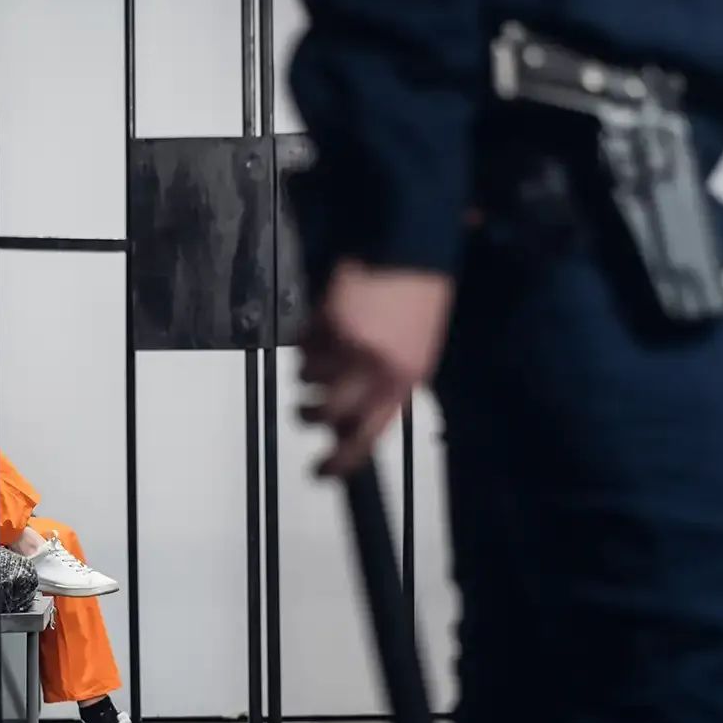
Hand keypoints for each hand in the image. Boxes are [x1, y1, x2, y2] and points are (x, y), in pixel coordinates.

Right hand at [299, 260, 453, 477]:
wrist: (412, 250)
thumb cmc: (418, 301)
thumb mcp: (415, 354)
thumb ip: (386, 388)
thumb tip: (352, 418)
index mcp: (403, 382)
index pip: (368, 437)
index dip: (341, 461)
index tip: (320, 472)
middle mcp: (376, 368)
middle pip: (325, 413)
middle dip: (308, 414)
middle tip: (304, 409)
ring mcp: (349, 345)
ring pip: (308, 378)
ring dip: (309, 370)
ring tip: (325, 350)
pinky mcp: (328, 320)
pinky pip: (303, 344)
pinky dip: (307, 338)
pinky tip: (325, 323)